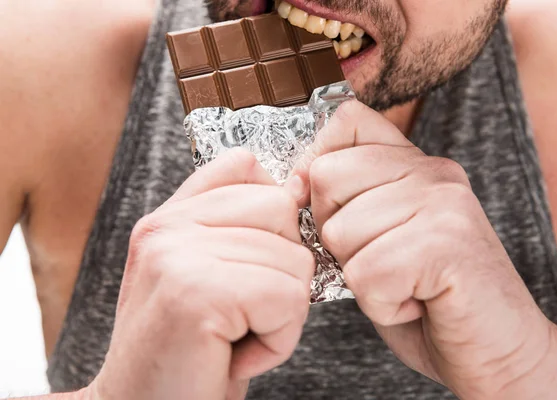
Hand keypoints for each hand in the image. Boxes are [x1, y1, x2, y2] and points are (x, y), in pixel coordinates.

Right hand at [88, 149, 314, 399]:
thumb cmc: (190, 350)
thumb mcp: (208, 276)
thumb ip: (242, 225)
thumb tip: (299, 186)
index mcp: (168, 217)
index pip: (246, 166)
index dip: (271, 214)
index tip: (253, 262)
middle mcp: (166, 227)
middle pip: (282, 210)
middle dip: (281, 272)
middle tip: (240, 313)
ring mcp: (176, 256)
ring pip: (295, 260)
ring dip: (281, 314)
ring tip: (234, 336)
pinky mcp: (196, 293)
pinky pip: (289, 299)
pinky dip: (278, 340)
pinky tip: (236, 355)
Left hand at [287, 100, 556, 398]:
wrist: (501, 350)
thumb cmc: (429, 297)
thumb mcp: (381, 238)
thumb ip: (346, 203)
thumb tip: (294, 182)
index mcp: (414, 164)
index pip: (347, 122)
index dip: (318, 163)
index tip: (330, 208)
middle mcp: (432, 173)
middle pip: (326, 178)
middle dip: (336, 235)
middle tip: (383, 260)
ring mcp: (443, 205)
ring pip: (340, 232)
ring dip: (361, 277)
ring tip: (406, 283)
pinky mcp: (447, 246)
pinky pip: (366, 276)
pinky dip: (381, 305)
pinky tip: (417, 303)